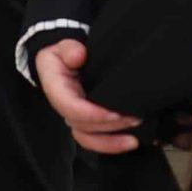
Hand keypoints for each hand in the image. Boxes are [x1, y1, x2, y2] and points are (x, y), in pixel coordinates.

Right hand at [33, 39, 139, 154]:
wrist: (70, 60)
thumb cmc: (67, 53)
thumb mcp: (64, 45)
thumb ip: (69, 47)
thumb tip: (78, 56)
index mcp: (56, 88)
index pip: (69, 106)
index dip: (91, 114)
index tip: (115, 114)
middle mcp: (64, 106)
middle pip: (81, 125)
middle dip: (109, 126)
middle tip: (135, 118)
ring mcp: (76, 117)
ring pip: (88, 138)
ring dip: (110, 142)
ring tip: (134, 139)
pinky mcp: (88, 122)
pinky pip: (96, 140)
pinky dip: (111, 145)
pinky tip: (130, 143)